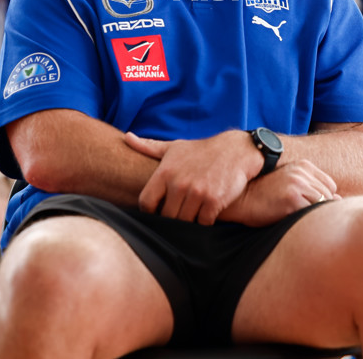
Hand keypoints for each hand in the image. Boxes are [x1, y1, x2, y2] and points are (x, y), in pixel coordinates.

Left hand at [124, 131, 263, 224]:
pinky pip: (203, 223)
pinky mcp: (214, 201)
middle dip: (171, 217)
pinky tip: (207, 213)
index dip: (150, 211)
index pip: (146, 202)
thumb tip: (126, 138)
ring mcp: (196, 193)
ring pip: (184, 222)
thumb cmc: (201, 151)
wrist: (235, 150)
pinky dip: (205, 222)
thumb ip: (148, 147)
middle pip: (166, 216)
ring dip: (188, 221)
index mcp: (165, 172)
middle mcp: (179, 183)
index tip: (158, 211)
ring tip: (192, 214)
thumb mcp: (174, 147)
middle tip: (178, 213)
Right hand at [222, 159, 340, 226]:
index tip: (307, 207)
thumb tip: (341, 201)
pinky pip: (311, 214)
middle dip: (321, 209)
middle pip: (329, 196)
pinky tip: (291, 221)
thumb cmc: (266, 196)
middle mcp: (302, 172)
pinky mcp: (292, 198)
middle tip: (303, 216)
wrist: (241, 200)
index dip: (322, 200)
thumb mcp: (290, 183)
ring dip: (314, 216)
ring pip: (323, 205)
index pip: (330, 186)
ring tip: (297, 219)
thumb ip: (311, 187)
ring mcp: (297, 184)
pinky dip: (306, 221)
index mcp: (303, 165)